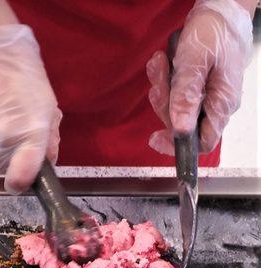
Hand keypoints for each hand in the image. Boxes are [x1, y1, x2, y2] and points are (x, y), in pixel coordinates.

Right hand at [0, 24, 61, 193]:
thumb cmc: (28, 80)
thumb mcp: (49, 111)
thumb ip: (49, 142)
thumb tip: (47, 164)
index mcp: (31, 134)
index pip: (22, 174)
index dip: (18, 183)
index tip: (17, 184)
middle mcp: (5, 135)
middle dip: (5, 154)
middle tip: (13, 128)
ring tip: (1, 108)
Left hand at [146, 0, 252, 155]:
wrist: (220, 11)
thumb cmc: (213, 33)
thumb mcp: (196, 62)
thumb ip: (187, 96)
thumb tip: (181, 130)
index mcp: (221, 104)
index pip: (203, 142)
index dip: (178, 145)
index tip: (155, 138)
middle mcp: (213, 105)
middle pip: (181, 124)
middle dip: (164, 104)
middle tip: (158, 82)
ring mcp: (203, 97)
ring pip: (173, 108)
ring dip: (161, 88)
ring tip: (160, 63)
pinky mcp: (193, 87)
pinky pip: (173, 93)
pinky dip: (163, 79)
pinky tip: (162, 62)